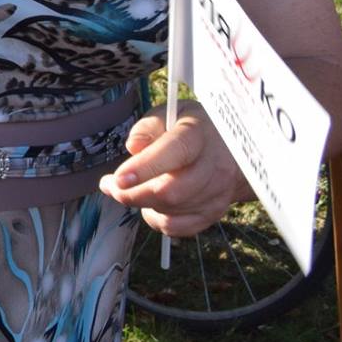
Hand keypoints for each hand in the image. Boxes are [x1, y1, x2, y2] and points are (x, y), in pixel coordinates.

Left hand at [97, 101, 253, 236]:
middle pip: (171, 192)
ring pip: (171, 211)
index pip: (175, 152)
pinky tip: (149, 204)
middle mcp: (214, 167)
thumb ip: (148, 126)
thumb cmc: (190, 129)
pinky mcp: (214, 213)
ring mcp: (217, 194)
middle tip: (109, 186)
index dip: (145, 168)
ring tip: (127, 189)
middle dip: (132, 194)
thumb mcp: (169, 113)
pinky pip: (178, 227)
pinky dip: (156, 219)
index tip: (118, 178)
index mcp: (199, 136)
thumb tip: (134, 147)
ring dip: (141, 204)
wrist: (233, 151)